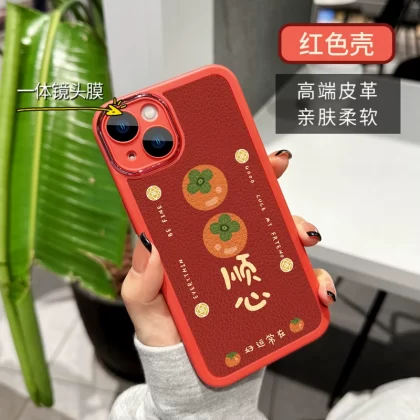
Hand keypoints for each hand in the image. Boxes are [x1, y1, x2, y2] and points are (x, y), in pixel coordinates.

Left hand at [121, 150, 336, 346]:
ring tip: (303, 239)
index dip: (230, 171)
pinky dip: (314, 280)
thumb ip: (142, 277)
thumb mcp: (143, 302)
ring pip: (283, 238)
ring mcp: (251, 268)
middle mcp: (227, 247)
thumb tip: (151, 240)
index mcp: (195, 242)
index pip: (213, 198)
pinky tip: (317, 288)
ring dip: (298, 231)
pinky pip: (300, 282)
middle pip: (255, 209)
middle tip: (277, 181)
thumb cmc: (167, 332)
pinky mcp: (271, 294)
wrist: (192, 372)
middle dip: (274, 193)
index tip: (245, 153)